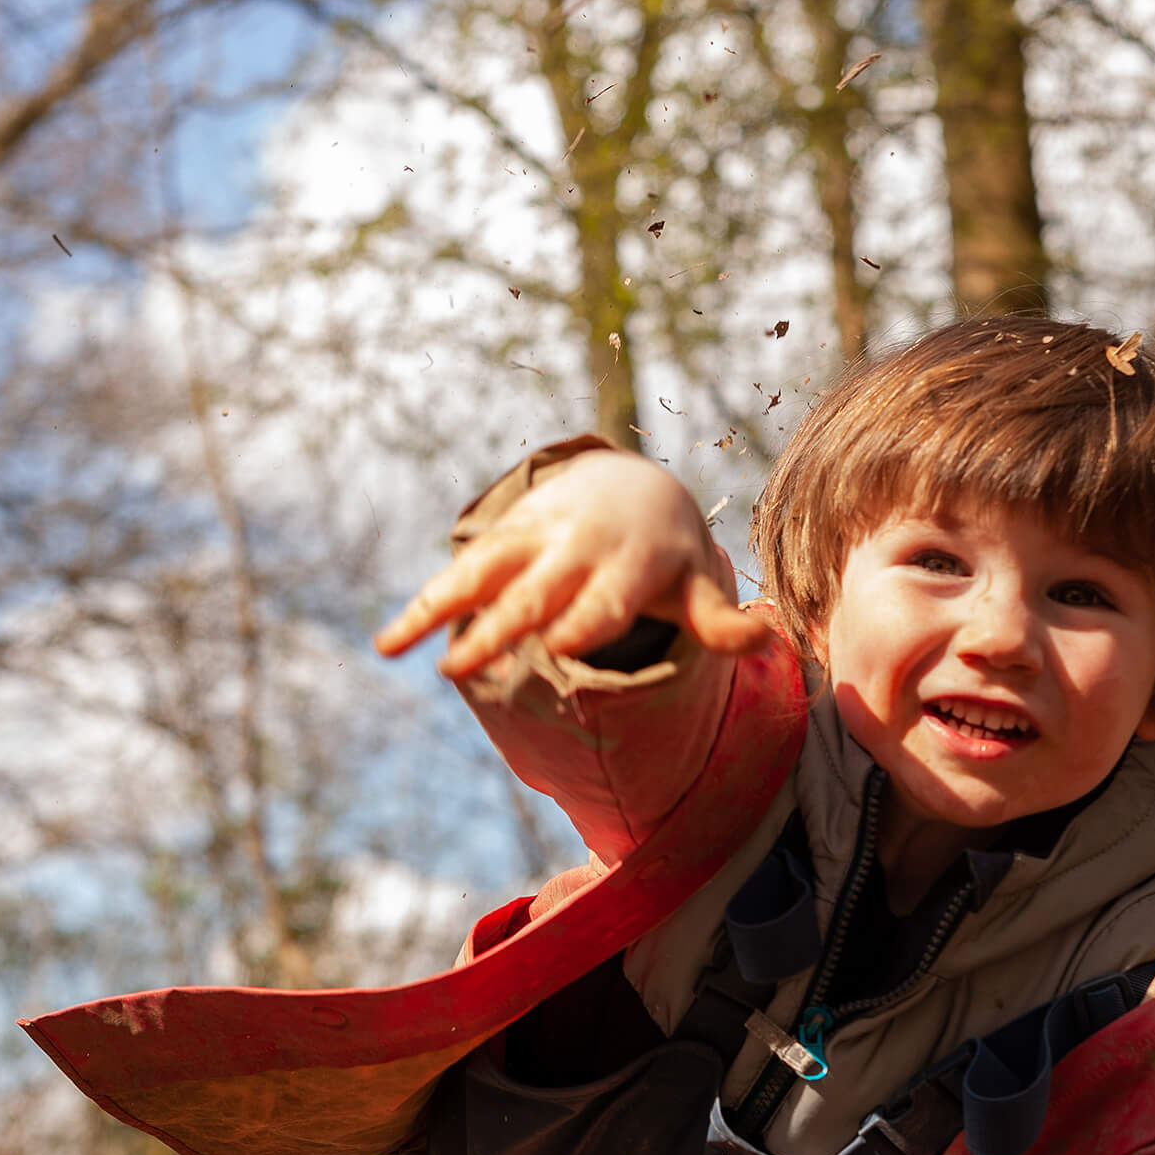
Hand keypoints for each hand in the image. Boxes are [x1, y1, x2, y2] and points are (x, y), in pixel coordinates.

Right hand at [373, 450, 761, 679]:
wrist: (629, 484)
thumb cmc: (666, 555)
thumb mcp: (696, 582)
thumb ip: (720, 619)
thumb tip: (767, 636)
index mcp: (630, 565)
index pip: (605, 597)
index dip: (585, 619)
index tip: (558, 646)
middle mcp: (577, 548)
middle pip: (535, 592)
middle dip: (499, 628)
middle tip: (462, 669)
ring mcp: (535, 539)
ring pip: (482, 572)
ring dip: (438, 610)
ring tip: (396, 649)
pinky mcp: (504, 539)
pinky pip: (458, 571)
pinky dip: (423, 605)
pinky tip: (386, 644)